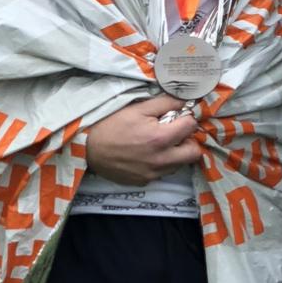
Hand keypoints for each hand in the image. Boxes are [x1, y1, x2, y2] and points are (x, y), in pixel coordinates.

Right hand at [85, 96, 202, 187]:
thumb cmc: (111, 126)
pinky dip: (162, 163)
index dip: (187, 118)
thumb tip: (184, 100)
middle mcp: (161, 160)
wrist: (88, 150)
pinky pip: (163, 173)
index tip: (179, 116)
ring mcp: (153, 174)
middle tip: (176, 133)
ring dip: (176, 153)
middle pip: (193, 153)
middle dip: (189, 140)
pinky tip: (147, 154)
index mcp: (160, 139)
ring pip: (180, 165)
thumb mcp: (137, 108)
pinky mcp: (144, 182)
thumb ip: (164, 103)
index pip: (191, 127)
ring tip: (161, 143)